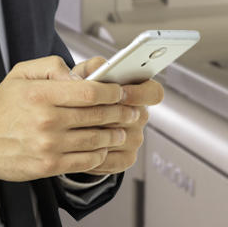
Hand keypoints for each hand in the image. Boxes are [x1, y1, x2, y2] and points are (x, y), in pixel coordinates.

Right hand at [0, 56, 136, 181]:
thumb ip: (53, 67)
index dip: (112, 92)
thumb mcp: (22, 73)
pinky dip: (100, 154)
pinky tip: (104, 148)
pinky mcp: (48, 166)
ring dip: (114, 134)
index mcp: (41, 95)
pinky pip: (86, 161)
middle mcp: (46, 120)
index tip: (121, 92)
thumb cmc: (3, 107)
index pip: (89, 91)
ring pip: (96, 139)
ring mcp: (48, 145)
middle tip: (132, 111)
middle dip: (121, 112)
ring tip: (122, 130)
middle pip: (97, 115)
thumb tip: (81, 76)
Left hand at [71, 57, 164, 175]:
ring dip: (97, 134)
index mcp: (138, 92)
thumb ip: (91, 67)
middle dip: (109, 114)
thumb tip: (94, 73)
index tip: (122, 92)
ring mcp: (135, 138)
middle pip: (134, 117)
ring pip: (118, 138)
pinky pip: (110, 158)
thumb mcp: (86, 74)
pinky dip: (92, 153)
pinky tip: (78, 147)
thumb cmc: (82, 93)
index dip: (140, 93)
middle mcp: (140, 116)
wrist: (73, 122)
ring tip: (75, 129)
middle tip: (86, 112)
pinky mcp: (126, 158)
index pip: (154, 92)